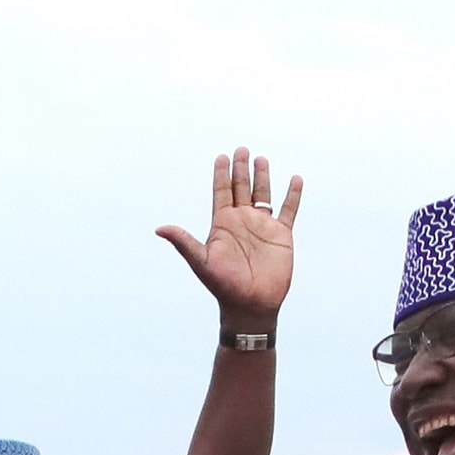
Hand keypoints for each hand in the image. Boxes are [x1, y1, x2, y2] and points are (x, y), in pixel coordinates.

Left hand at [156, 148, 302, 333]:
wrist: (250, 305)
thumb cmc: (223, 286)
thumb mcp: (201, 261)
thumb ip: (184, 242)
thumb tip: (159, 229)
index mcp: (222, 224)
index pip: (221, 192)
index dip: (221, 175)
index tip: (221, 156)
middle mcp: (242, 221)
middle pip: (241, 188)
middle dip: (241, 169)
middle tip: (241, 149)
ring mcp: (262, 226)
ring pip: (263, 194)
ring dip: (262, 177)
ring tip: (261, 158)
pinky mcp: (281, 235)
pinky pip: (288, 210)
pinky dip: (292, 195)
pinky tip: (295, 179)